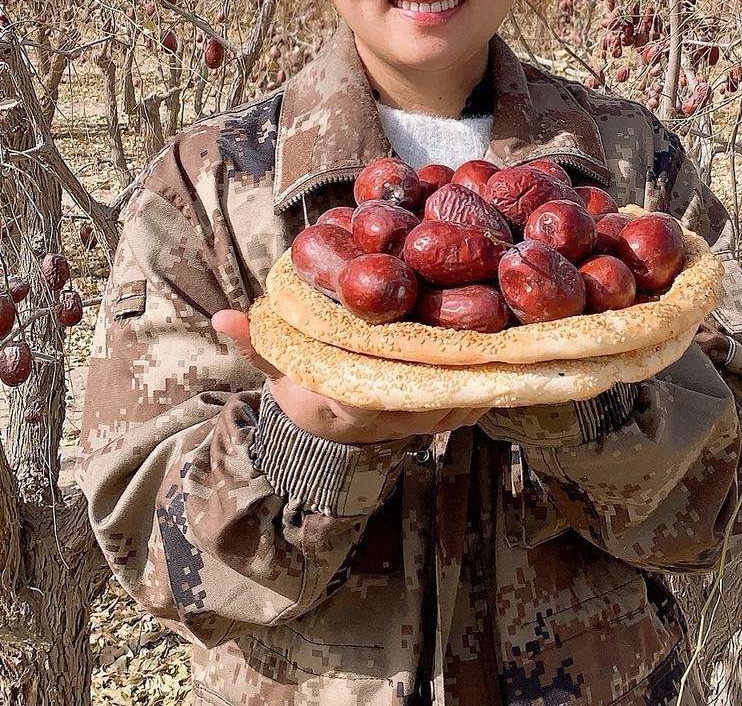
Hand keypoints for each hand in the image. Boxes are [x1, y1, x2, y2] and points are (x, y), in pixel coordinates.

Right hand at [212, 309, 487, 444]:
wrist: (326, 431)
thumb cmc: (304, 389)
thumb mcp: (276, 366)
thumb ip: (255, 342)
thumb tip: (222, 317)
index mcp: (349, 403)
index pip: (380, 390)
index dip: (407, 365)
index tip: (428, 334)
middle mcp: (390, 418)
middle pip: (435, 390)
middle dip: (462, 357)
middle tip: (489, 311)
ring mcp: (420, 422)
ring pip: (462, 397)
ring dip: (488, 364)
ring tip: (513, 318)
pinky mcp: (443, 419)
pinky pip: (475, 402)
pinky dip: (495, 378)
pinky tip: (518, 342)